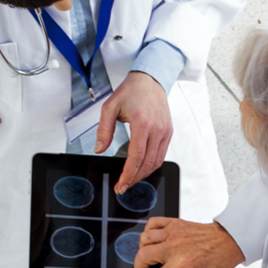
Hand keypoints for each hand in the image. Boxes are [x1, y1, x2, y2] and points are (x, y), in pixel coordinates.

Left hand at [97, 70, 173, 191]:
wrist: (150, 80)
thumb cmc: (131, 91)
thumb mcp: (110, 107)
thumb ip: (104, 130)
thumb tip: (99, 149)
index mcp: (142, 123)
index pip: (136, 157)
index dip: (128, 174)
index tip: (121, 184)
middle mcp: (157, 129)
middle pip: (148, 163)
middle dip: (135, 178)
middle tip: (124, 186)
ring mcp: (165, 132)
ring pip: (157, 162)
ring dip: (144, 174)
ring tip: (132, 179)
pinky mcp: (169, 132)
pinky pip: (162, 154)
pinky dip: (152, 164)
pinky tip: (142, 167)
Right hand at [126, 217, 243, 267]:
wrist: (228, 241)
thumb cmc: (217, 260)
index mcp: (181, 266)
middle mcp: (174, 248)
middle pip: (142, 257)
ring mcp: (173, 234)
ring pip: (144, 239)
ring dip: (143, 250)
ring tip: (151, 256)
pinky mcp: (174, 223)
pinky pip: (152, 223)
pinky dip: (148, 231)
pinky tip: (154, 239)